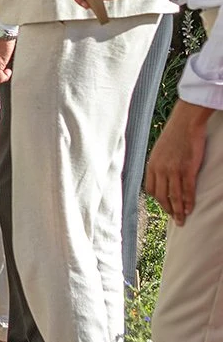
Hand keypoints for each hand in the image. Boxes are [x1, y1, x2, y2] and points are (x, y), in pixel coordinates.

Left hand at [146, 99, 212, 223]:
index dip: (158, 200)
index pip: (151, 189)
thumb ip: (159, 163)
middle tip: (175, 219)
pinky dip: (188, 202)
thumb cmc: (175, 134)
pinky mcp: (187, 169)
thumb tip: (161, 174)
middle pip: (161, 196)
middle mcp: (160, 169)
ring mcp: (173, 170)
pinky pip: (187, 191)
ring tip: (182, 219)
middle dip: (168, 210)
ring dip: (179, 211)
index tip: (165, 206)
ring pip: (174, 197)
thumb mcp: (160, 150)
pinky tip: (190, 209)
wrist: (185, 122)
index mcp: (152, 165)